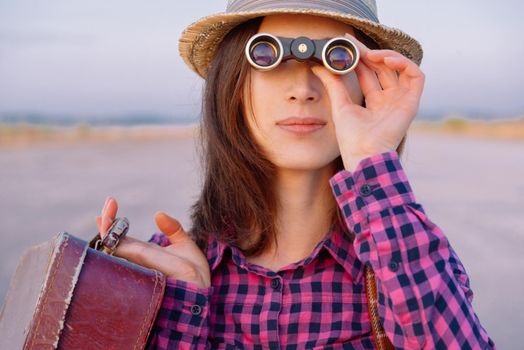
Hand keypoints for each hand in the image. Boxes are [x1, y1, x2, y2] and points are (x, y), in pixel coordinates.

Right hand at [95, 196, 210, 287]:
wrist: (205, 298)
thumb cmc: (194, 275)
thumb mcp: (186, 247)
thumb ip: (173, 230)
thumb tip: (157, 214)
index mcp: (145, 253)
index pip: (121, 236)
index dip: (112, 221)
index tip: (111, 202)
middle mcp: (139, 263)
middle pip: (114, 243)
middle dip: (108, 223)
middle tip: (108, 204)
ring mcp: (143, 271)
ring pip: (119, 252)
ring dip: (111, 234)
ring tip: (105, 217)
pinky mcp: (151, 280)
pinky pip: (132, 266)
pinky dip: (120, 252)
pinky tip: (113, 241)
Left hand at [311, 32, 424, 170]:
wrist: (363, 155)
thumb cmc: (352, 138)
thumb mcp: (340, 104)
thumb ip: (333, 83)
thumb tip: (318, 65)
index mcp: (374, 102)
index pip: (369, 73)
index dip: (360, 57)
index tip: (347, 44)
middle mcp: (389, 100)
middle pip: (383, 68)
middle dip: (369, 53)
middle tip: (354, 44)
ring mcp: (401, 101)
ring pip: (400, 68)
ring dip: (387, 56)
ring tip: (370, 54)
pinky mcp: (412, 103)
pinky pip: (417, 76)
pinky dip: (405, 63)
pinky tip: (387, 60)